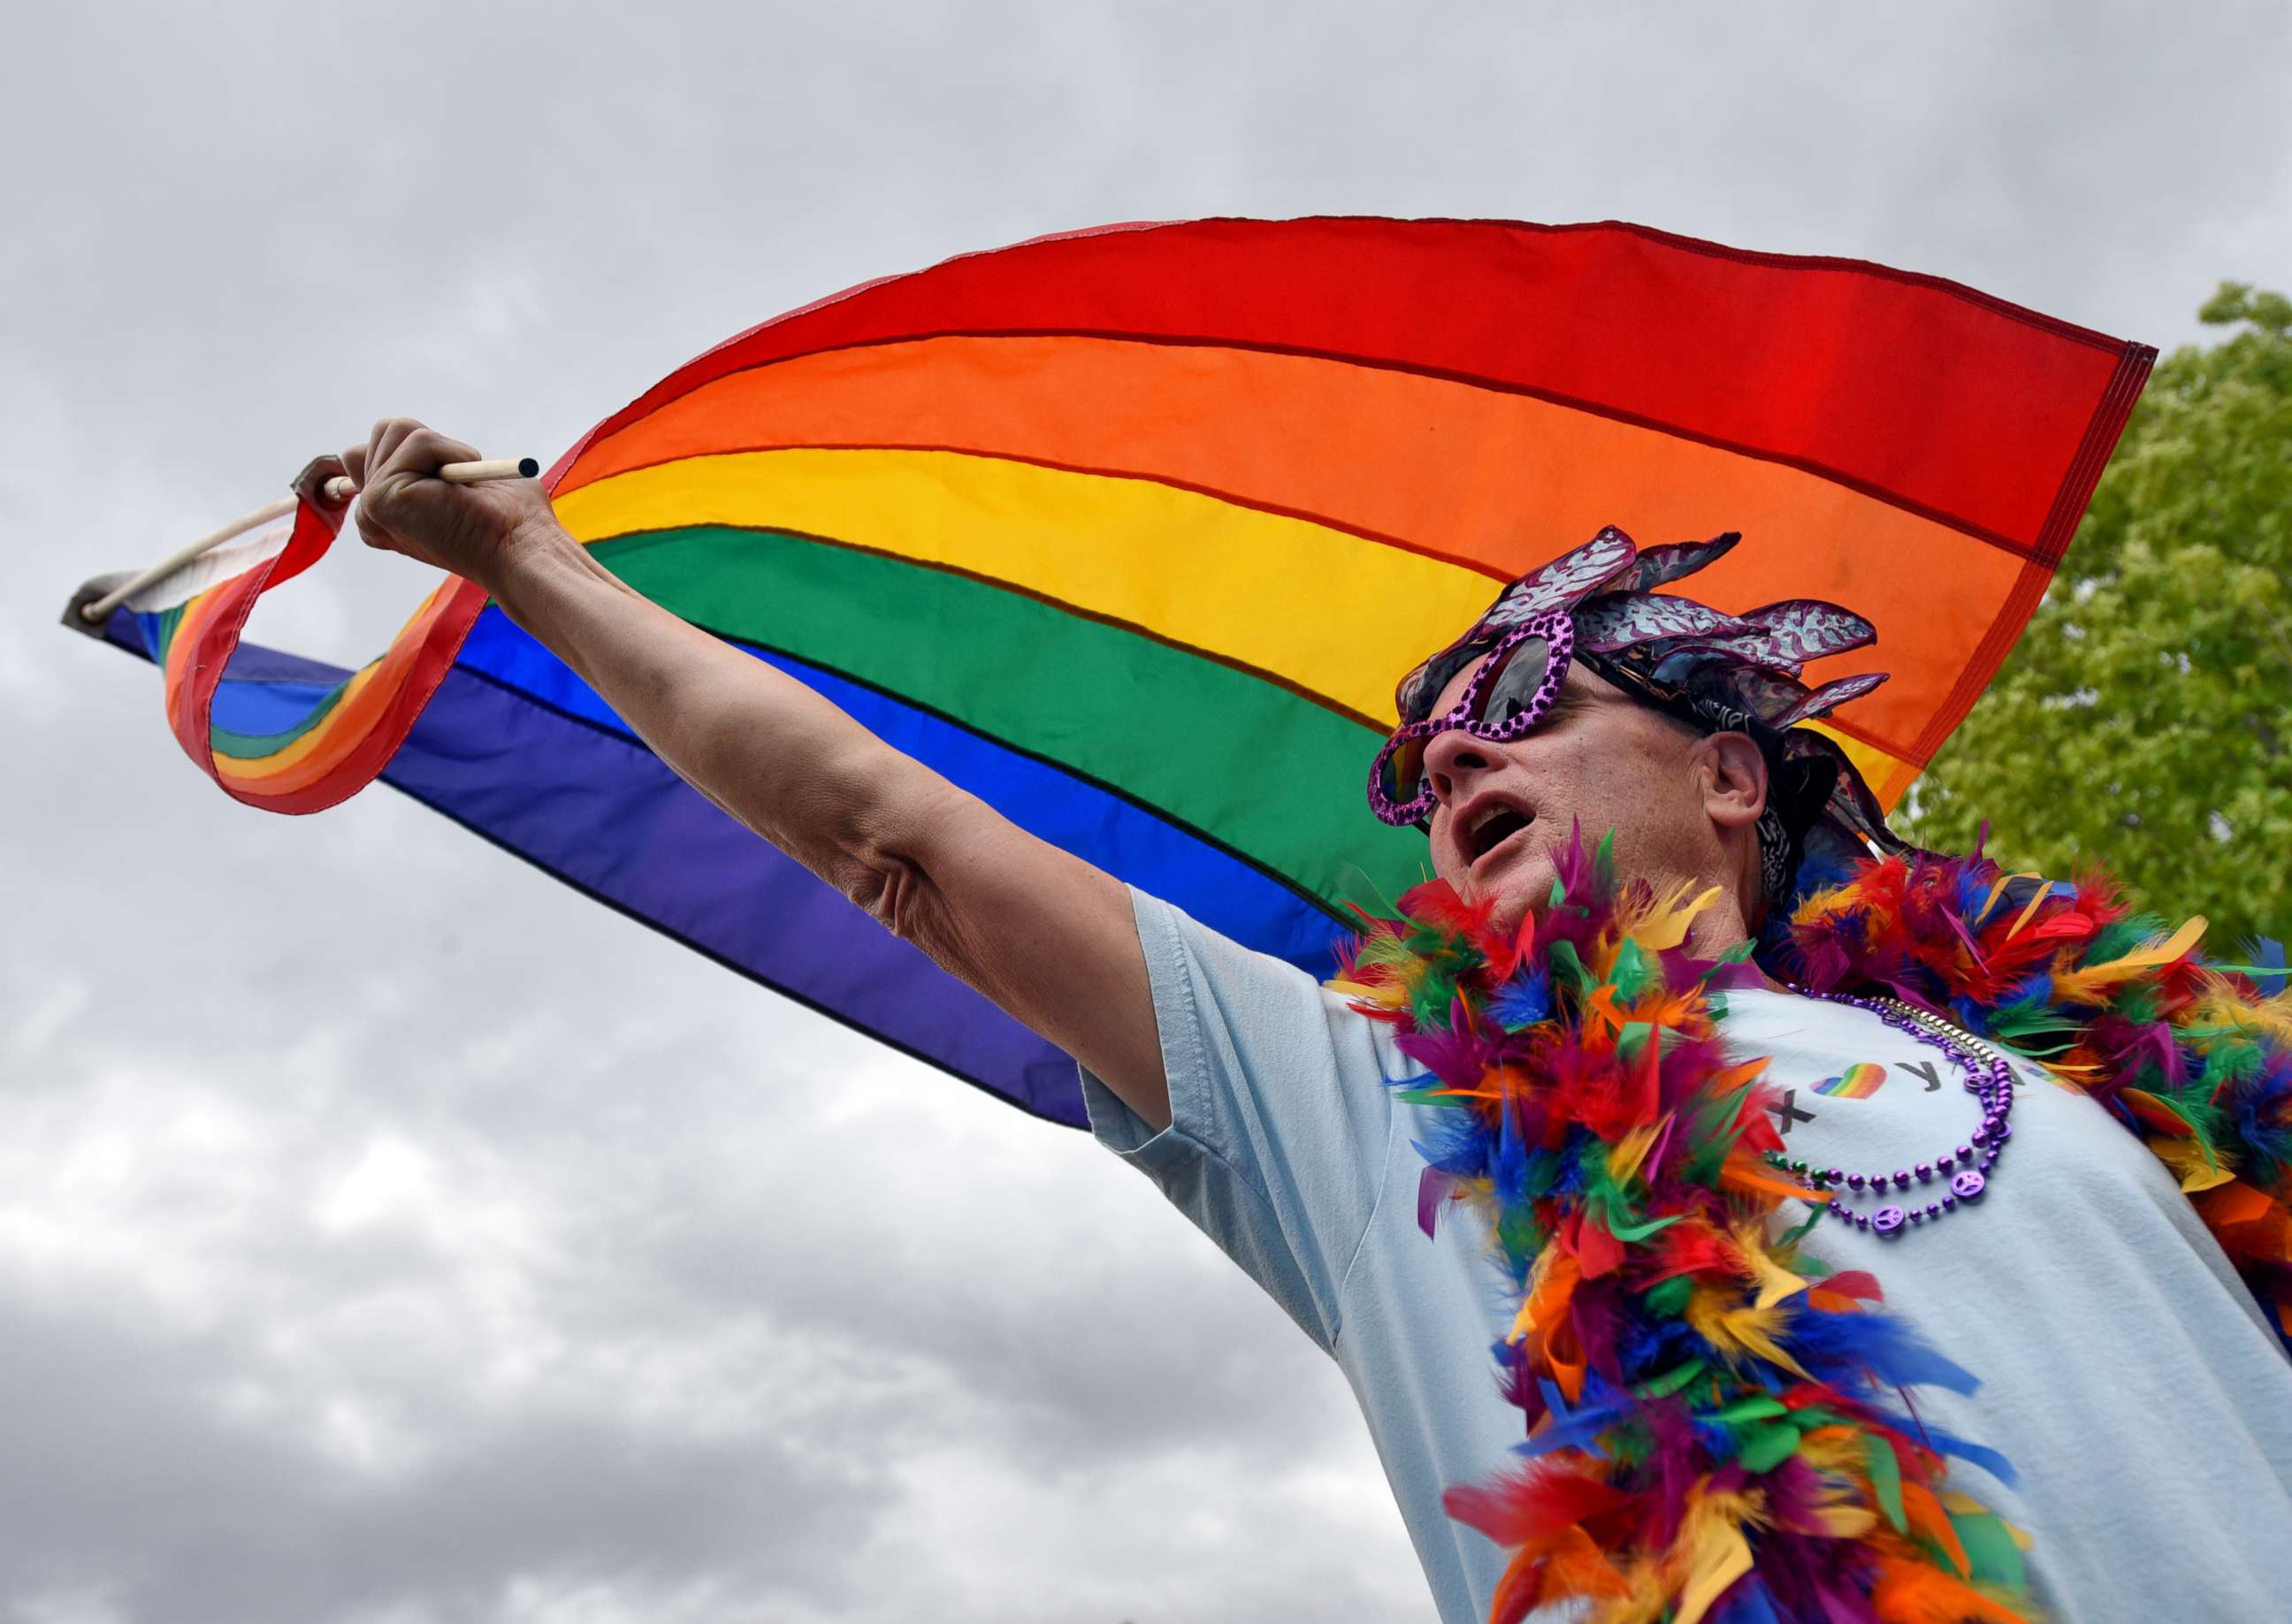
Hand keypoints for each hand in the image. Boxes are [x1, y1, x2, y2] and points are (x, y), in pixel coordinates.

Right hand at [327, 418, 561, 590]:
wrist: (522, 550)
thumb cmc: (508, 518)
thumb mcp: (459, 476)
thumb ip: (418, 456)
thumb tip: (395, 428)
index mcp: (387, 514)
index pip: (368, 449)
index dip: (418, 448)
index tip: (450, 480)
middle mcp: (371, 515)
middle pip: (382, 431)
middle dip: (431, 444)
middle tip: (458, 485)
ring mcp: (371, 507)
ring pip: (394, 429)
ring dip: (443, 448)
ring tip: (461, 488)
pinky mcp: (381, 500)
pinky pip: (418, 440)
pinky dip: (452, 452)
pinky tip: (465, 489)